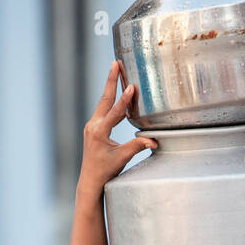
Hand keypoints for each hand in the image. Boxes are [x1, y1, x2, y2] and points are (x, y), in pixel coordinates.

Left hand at [76, 61, 156, 207]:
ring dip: (110, 88)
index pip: (115, 112)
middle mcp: (92, 125)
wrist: (90, 180)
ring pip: (103, 103)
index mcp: (99, 132)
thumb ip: (137, 146)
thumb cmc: (105, 170)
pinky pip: (103, 111)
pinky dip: (111, 102)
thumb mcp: (122, 158)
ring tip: (116, 72)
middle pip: (105, 99)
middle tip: (115, 63)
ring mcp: (91, 126)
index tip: (131, 86)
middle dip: (111, 80)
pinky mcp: (93, 128)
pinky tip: (118, 95)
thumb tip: (154, 140)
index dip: (125, 99)